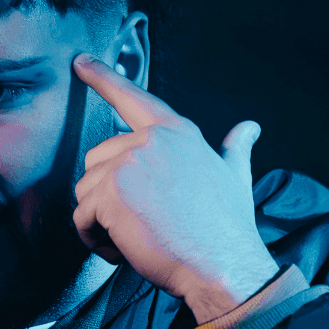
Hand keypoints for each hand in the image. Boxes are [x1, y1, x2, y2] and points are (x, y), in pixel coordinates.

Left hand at [71, 56, 277, 324]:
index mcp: (177, 132)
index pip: (133, 98)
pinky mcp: (110, 193)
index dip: (103, 77)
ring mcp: (128, 163)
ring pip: (86, 192)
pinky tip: (124, 250)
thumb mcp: (234, 178)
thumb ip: (234, 150)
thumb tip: (248, 128)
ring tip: (136, 239)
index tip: (80, 62)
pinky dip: (94, 240)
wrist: (223, 266)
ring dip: (101, 222)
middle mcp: (150, 140)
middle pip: (97, 162)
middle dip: (107, 197)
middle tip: (141, 224)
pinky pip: (81, 218)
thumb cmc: (227, 229)